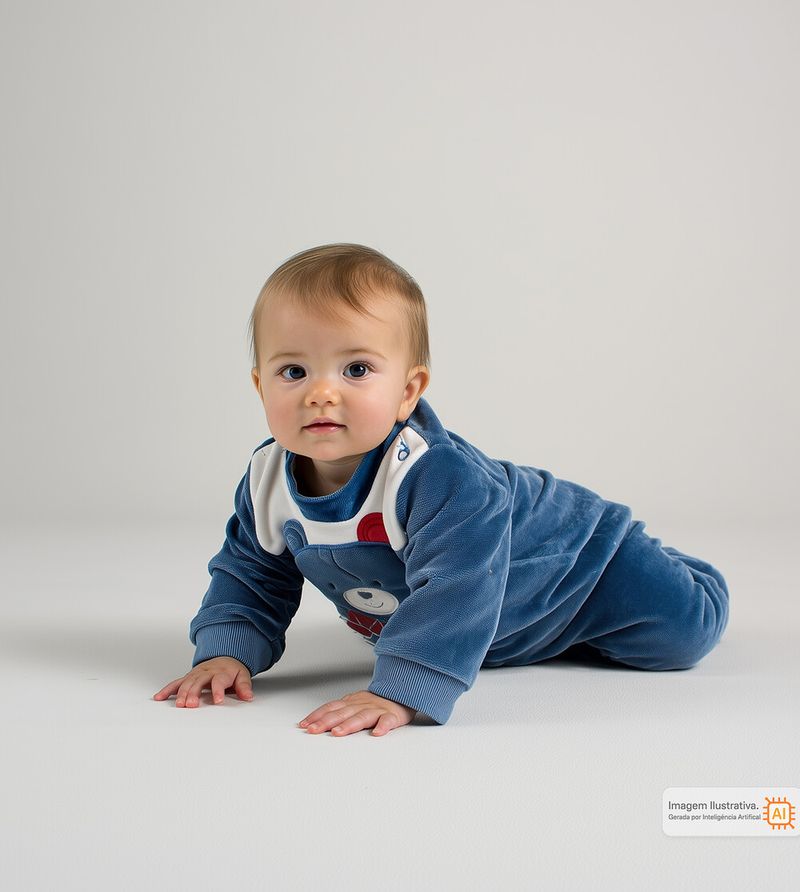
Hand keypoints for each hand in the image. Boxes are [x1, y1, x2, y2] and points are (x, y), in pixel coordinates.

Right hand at [153, 656, 252, 707]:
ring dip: (181, 693)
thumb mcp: (242, 675)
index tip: (218, 701)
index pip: (219, 681)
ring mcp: (195, 674)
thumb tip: (248, 697)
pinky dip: (167, 690)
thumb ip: (244, 686)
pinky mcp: (188, 677)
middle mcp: (206, 672)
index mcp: (221, 672)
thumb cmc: (232, 670)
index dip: (218, 690)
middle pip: (199, 682)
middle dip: (194, 693)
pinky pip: (176, 683)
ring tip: (179, 705)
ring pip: (186, 683)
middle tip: (192, 705)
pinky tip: (159, 697)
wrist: (224, 657)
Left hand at [299, 690, 416, 736]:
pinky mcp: (392, 716)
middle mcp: (362, 704)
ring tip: (338, 733)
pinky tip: (377, 733)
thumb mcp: (354, 704)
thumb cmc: (375, 704)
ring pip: (362, 716)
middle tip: (313, 730)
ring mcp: (377, 710)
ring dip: (349, 725)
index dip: (317, 715)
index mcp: (352, 702)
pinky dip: (382, 726)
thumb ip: (338, 712)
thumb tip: (314, 723)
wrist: (401, 693)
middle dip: (326, 722)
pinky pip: (387, 721)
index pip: (331, 707)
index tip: (304, 725)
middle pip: (342, 712)